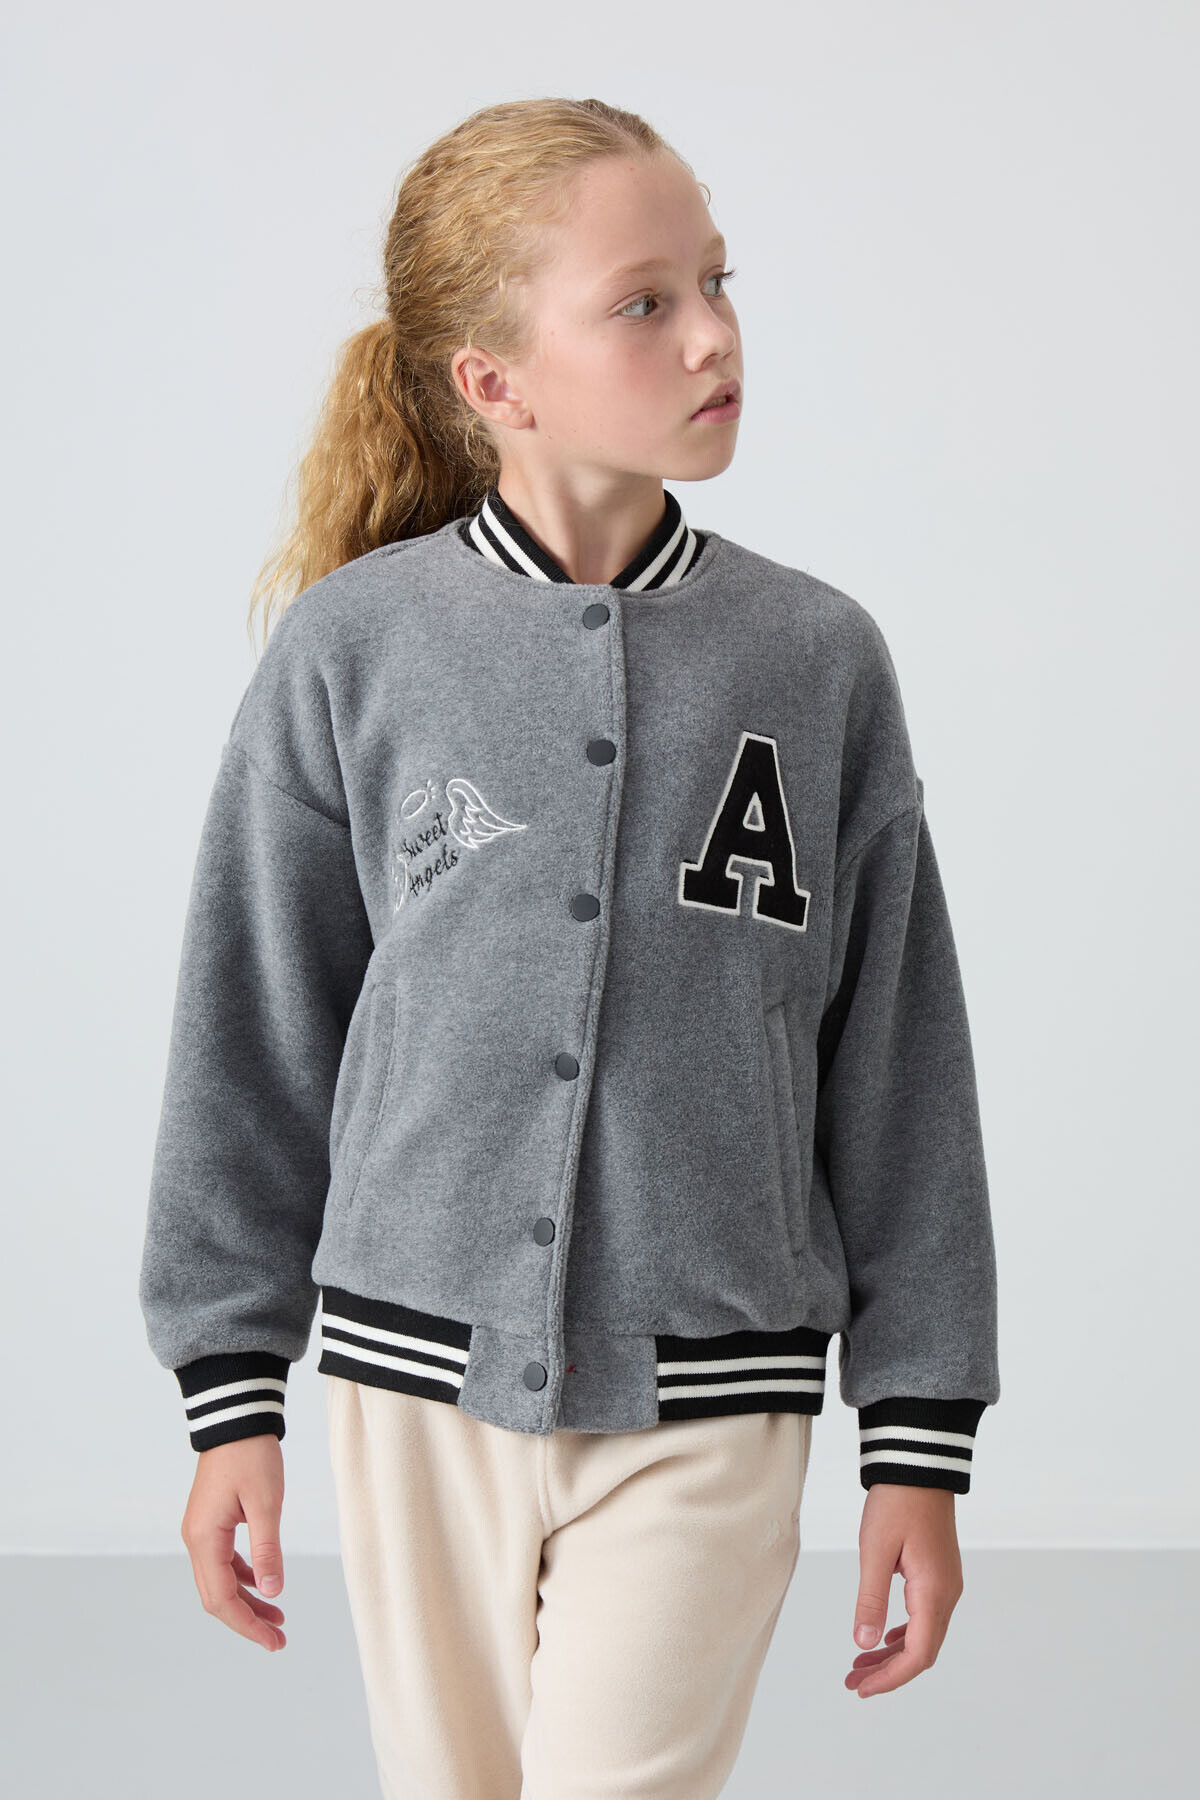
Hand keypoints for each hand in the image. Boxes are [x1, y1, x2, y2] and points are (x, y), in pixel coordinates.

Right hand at [180, 1434, 287, 1652]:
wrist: (236, 1418)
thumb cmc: (251, 1455)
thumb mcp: (266, 1503)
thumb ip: (268, 1549)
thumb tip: (273, 1592)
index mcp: (204, 1538)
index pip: (221, 1598)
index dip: (247, 1625)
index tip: (274, 1642)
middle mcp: (196, 1540)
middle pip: (217, 1596)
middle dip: (247, 1620)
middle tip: (279, 1639)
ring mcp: (201, 1531)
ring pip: (221, 1581)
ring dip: (247, 1601)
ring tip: (278, 1618)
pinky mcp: (211, 1523)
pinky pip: (224, 1562)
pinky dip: (244, 1577)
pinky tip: (265, 1585)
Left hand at [845, 1483, 962, 1697]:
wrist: (917, 1466)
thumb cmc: (897, 1502)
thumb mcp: (875, 1550)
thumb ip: (870, 1599)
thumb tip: (864, 1644)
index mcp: (933, 1593)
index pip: (918, 1654)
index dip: (891, 1678)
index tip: (862, 1688)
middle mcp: (947, 1594)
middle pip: (922, 1650)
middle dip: (889, 1671)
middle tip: (854, 1682)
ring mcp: (946, 1584)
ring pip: (923, 1635)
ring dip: (893, 1654)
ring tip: (861, 1665)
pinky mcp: (939, 1574)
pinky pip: (924, 1617)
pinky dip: (902, 1633)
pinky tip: (883, 1636)